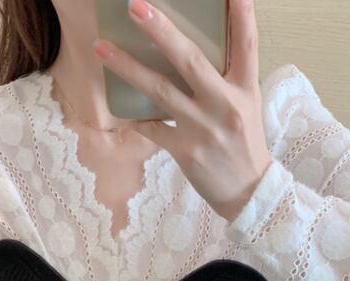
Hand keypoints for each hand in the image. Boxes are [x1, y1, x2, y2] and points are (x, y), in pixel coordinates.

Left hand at [91, 0, 271, 222]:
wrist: (248, 193)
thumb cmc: (244, 146)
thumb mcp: (247, 107)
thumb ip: (227, 80)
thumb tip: (191, 53)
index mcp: (245, 90)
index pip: (247, 45)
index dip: (241, 15)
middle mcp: (225, 105)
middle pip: (190, 60)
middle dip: (161, 31)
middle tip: (135, 6)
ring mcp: (203, 128)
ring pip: (160, 91)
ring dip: (128, 67)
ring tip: (101, 48)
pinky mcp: (186, 150)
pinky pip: (153, 128)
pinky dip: (138, 120)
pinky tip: (125, 114)